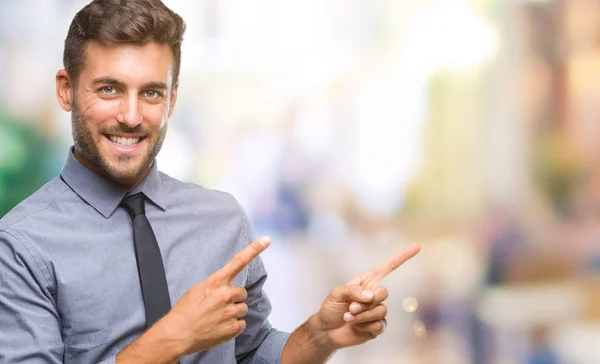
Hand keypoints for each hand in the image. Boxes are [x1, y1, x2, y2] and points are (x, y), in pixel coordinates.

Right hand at [157, 236, 270, 356]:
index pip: (238, 262)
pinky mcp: (233, 327)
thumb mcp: (197, 289)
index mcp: (216, 282)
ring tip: (217, 318)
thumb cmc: (184, 311)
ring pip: (243, 309)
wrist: (177, 334)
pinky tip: (219, 327)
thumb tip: (225, 285)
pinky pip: (241, 323)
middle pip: (242, 293)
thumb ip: (215, 284)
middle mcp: (226, 294)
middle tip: (218, 306)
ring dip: (233, 313)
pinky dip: (233, 326)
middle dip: (234, 299)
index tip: (266, 240)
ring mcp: (230, 311)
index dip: (254, 249)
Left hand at [313, 244, 419, 347]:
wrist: (327, 331)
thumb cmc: (331, 308)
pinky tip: (354, 326)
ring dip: (362, 315)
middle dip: (366, 302)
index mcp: (367, 281)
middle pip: (383, 293)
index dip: (402, 257)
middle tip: (351, 307)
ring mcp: (376, 311)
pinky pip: (379, 325)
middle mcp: (374, 295)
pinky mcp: (377, 327)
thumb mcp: (337, 293)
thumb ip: (353, 290)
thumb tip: (371, 296)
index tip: (416, 247)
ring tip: (348, 317)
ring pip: (381, 311)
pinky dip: (364, 326)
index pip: (387, 267)